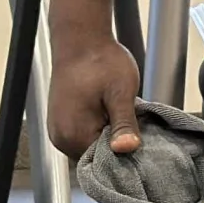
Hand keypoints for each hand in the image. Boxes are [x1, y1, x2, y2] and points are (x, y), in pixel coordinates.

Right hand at [47, 25, 141, 161]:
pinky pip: (84, 135)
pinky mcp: (63, 121)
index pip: (104, 164)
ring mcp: (59, 129)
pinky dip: (100, 129)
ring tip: (123, 117)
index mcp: (73, 134)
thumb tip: (127, 149)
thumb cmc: (101, 61)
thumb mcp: (121, 93)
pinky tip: (112, 114)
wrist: (81, 38)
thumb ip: (124, 124)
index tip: (143, 145)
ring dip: (109, 137)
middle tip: (137, 128)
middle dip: (117, 146)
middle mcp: (61, 137)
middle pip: (97, 157)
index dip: (126, 156)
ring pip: (92, 146)